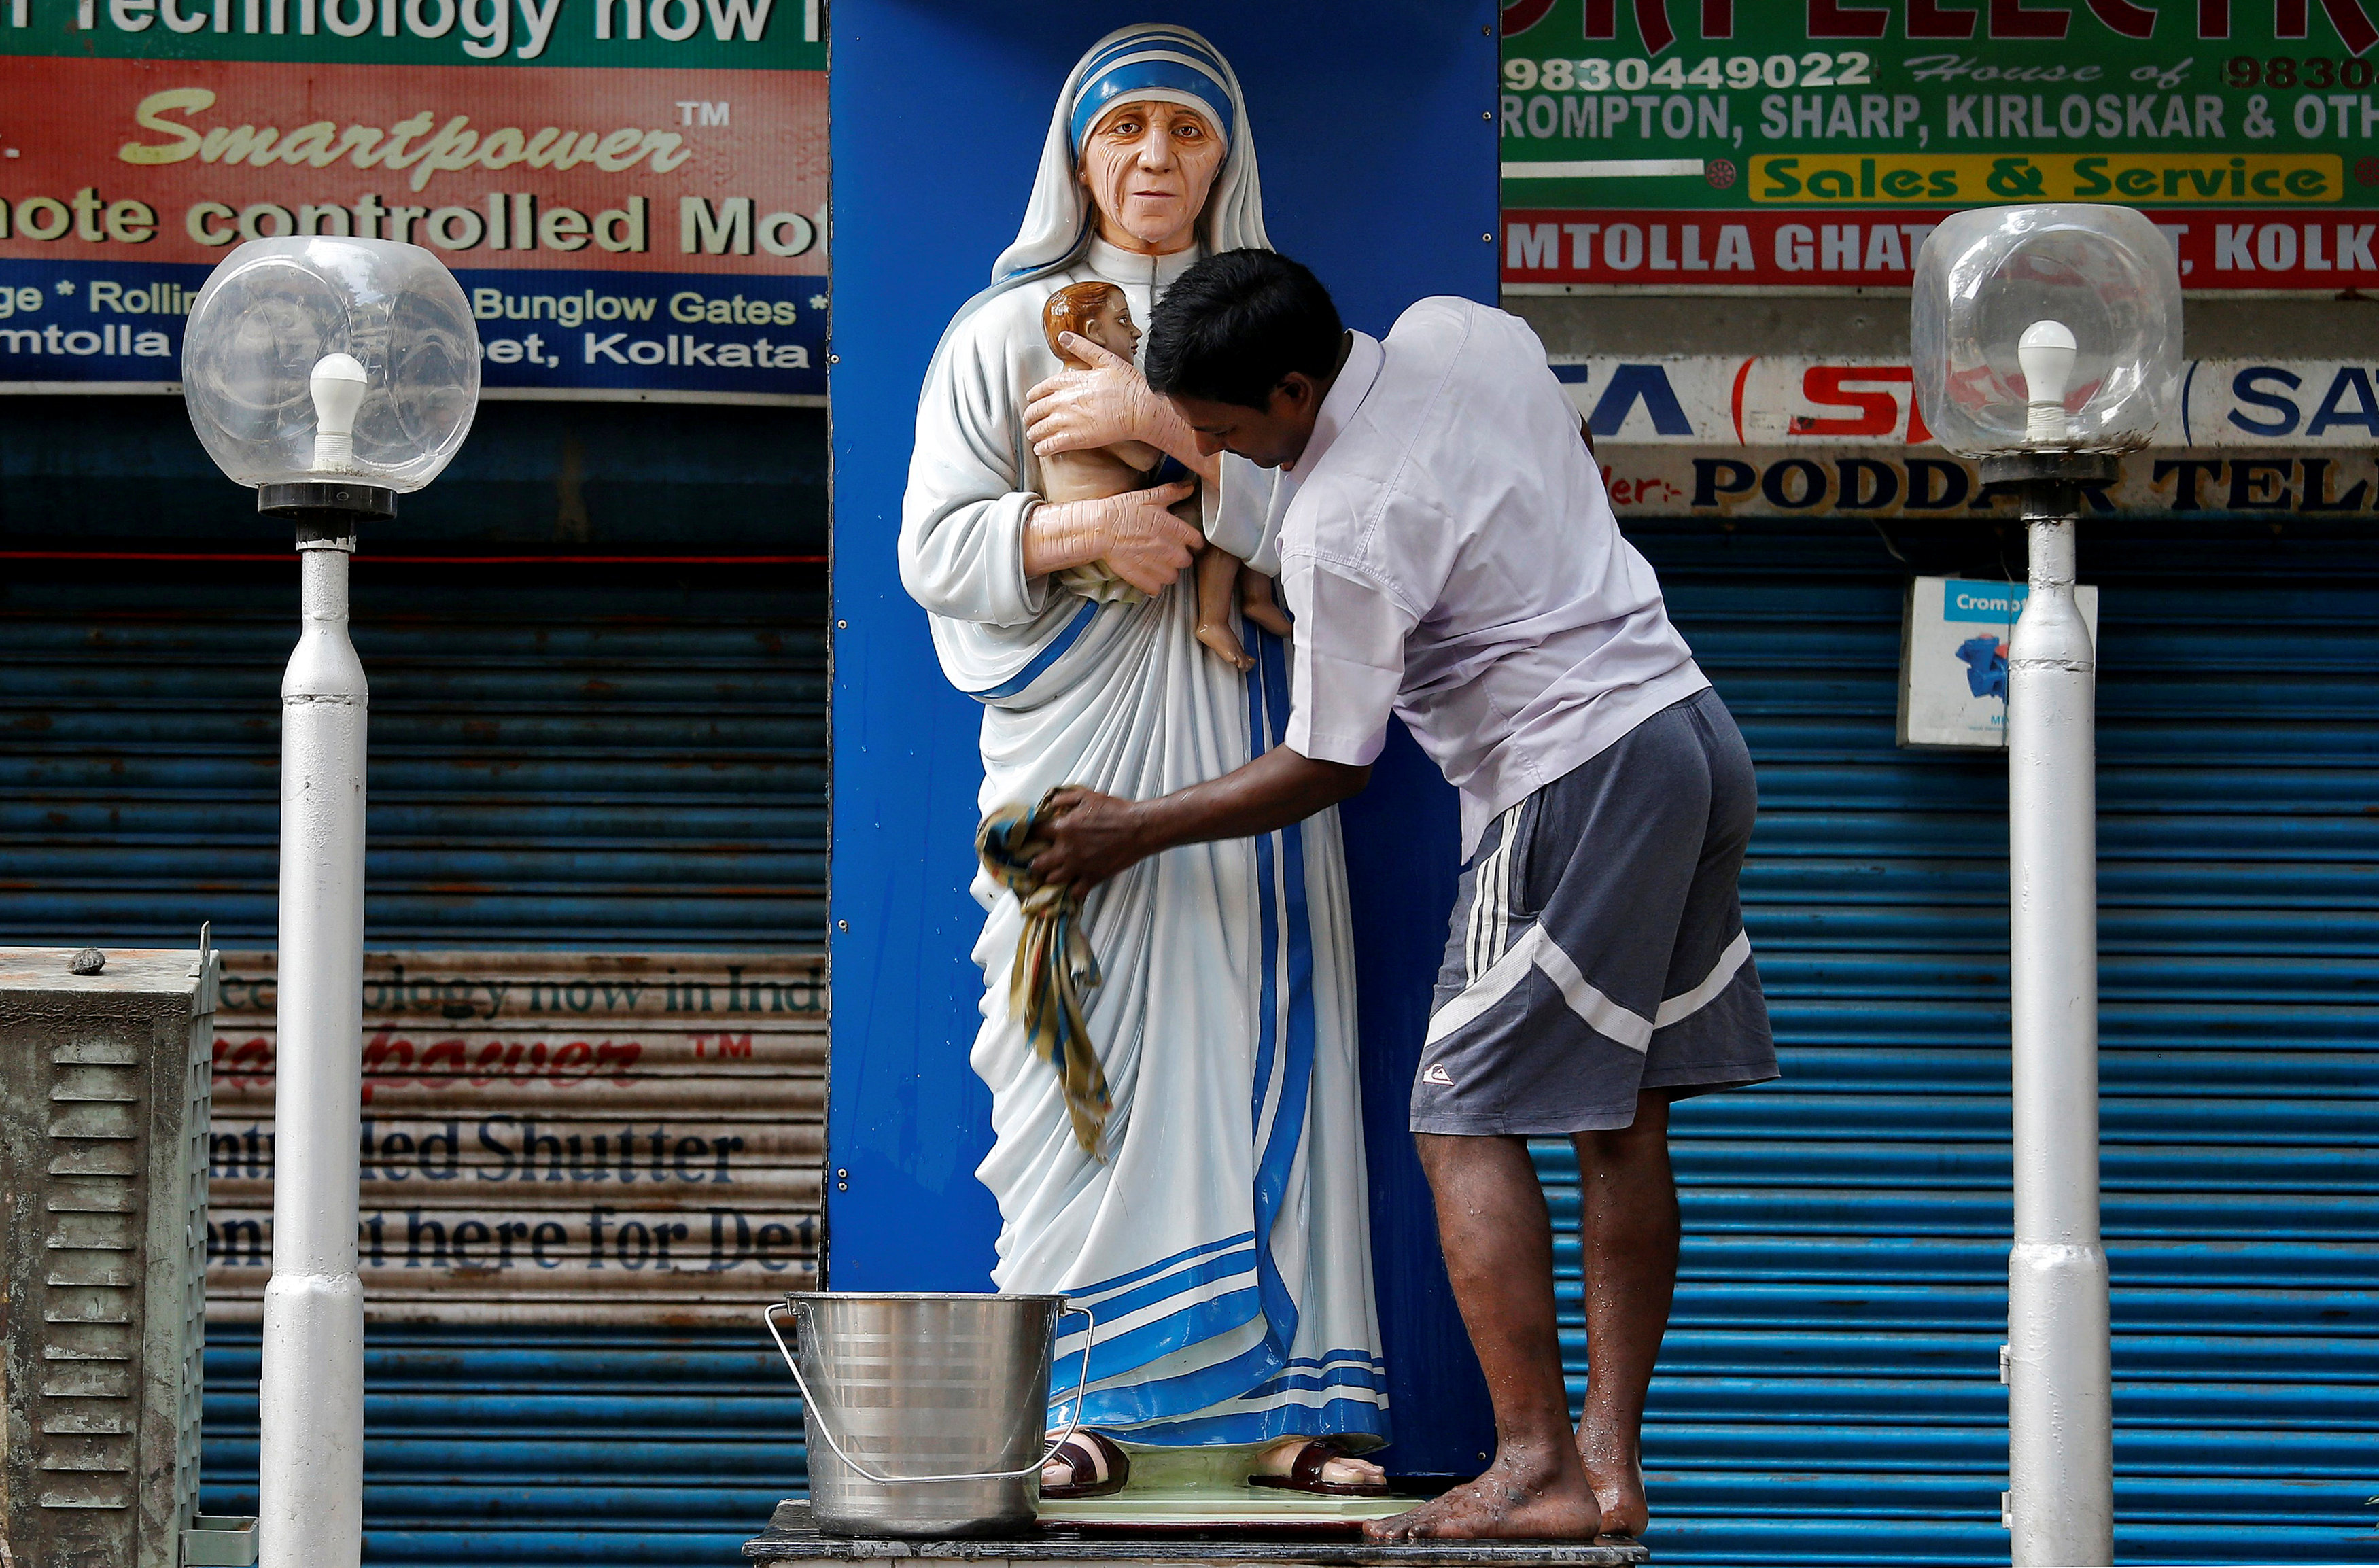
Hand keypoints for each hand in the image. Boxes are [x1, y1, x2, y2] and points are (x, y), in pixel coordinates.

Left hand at [1026, 334, 1169, 456]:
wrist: (1141, 410)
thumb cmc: (1130, 387)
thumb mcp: (1107, 360)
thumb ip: (1082, 348)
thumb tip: (1064, 336)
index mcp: (1071, 380)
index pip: (1043, 387)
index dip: (1035, 393)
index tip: (1032, 398)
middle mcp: (1065, 400)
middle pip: (1037, 408)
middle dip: (1031, 414)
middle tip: (1030, 418)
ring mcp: (1069, 421)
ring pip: (1040, 428)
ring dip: (1034, 432)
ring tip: (1034, 434)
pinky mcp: (1076, 439)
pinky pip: (1050, 445)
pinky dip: (1042, 448)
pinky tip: (1041, 449)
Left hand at [1029, 787, 1153, 888]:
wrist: (1139, 828)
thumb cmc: (1116, 811)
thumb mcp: (1088, 796)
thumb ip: (1065, 799)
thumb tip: (1050, 804)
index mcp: (1064, 828)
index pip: (1034, 833)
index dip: (1029, 835)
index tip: (1029, 837)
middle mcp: (1067, 850)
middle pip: (1037, 864)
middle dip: (1034, 862)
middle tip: (1037, 861)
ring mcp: (1079, 867)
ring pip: (1052, 880)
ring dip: (1050, 877)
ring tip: (1053, 873)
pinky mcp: (1093, 878)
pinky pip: (1075, 893)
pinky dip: (1072, 890)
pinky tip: (1073, 885)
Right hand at [1095, 481, 1200, 593]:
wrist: (1099, 528)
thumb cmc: (1122, 511)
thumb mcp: (1149, 496)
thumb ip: (1173, 492)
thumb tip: (1189, 487)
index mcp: (1175, 530)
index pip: (1197, 541)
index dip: (1191, 541)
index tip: (1185, 540)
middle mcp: (1170, 550)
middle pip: (1186, 561)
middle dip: (1178, 556)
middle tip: (1166, 550)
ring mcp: (1157, 567)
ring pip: (1173, 577)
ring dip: (1167, 571)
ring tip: (1155, 562)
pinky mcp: (1143, 579)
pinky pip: (1157, 589)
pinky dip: (1153, 584)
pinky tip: (1146, 573)